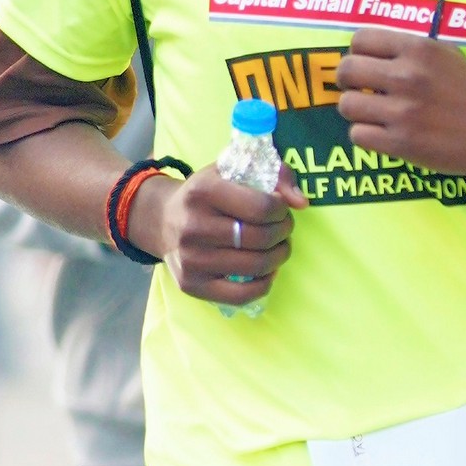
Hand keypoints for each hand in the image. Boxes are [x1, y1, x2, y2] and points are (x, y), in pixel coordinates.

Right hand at [130, 161, 306, 306]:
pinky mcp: (191, 285)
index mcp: (203, 191)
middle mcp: (193, 226)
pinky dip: (264, 284)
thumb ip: (275, 174)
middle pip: (261, 238)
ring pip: (257, 267)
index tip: (279, 208)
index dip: (281, 210)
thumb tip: (302, 203)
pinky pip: (242, 295)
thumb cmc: (207, 194)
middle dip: (283, 232)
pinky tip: (265, 270)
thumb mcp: (234, 170)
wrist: (163, 220)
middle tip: (282, 228)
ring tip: (276, 246)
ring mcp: (191, 259)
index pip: (261, 208)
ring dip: (278, 257)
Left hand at [337, 27, 465, 176]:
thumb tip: (371, 49)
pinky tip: (380, 133)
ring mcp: (402, 111)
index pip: (360, 40)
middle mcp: (406, 76)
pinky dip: (365, 135)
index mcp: (417, 49)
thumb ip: (409, 48)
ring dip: (355, 110)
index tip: (365, 65)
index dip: (357, 53)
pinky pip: (357, 134)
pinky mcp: (400, 142)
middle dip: (347, 81)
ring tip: (371, 114)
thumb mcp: (445, 54)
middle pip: (346, 70)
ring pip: (346, 104)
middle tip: (359, 89)